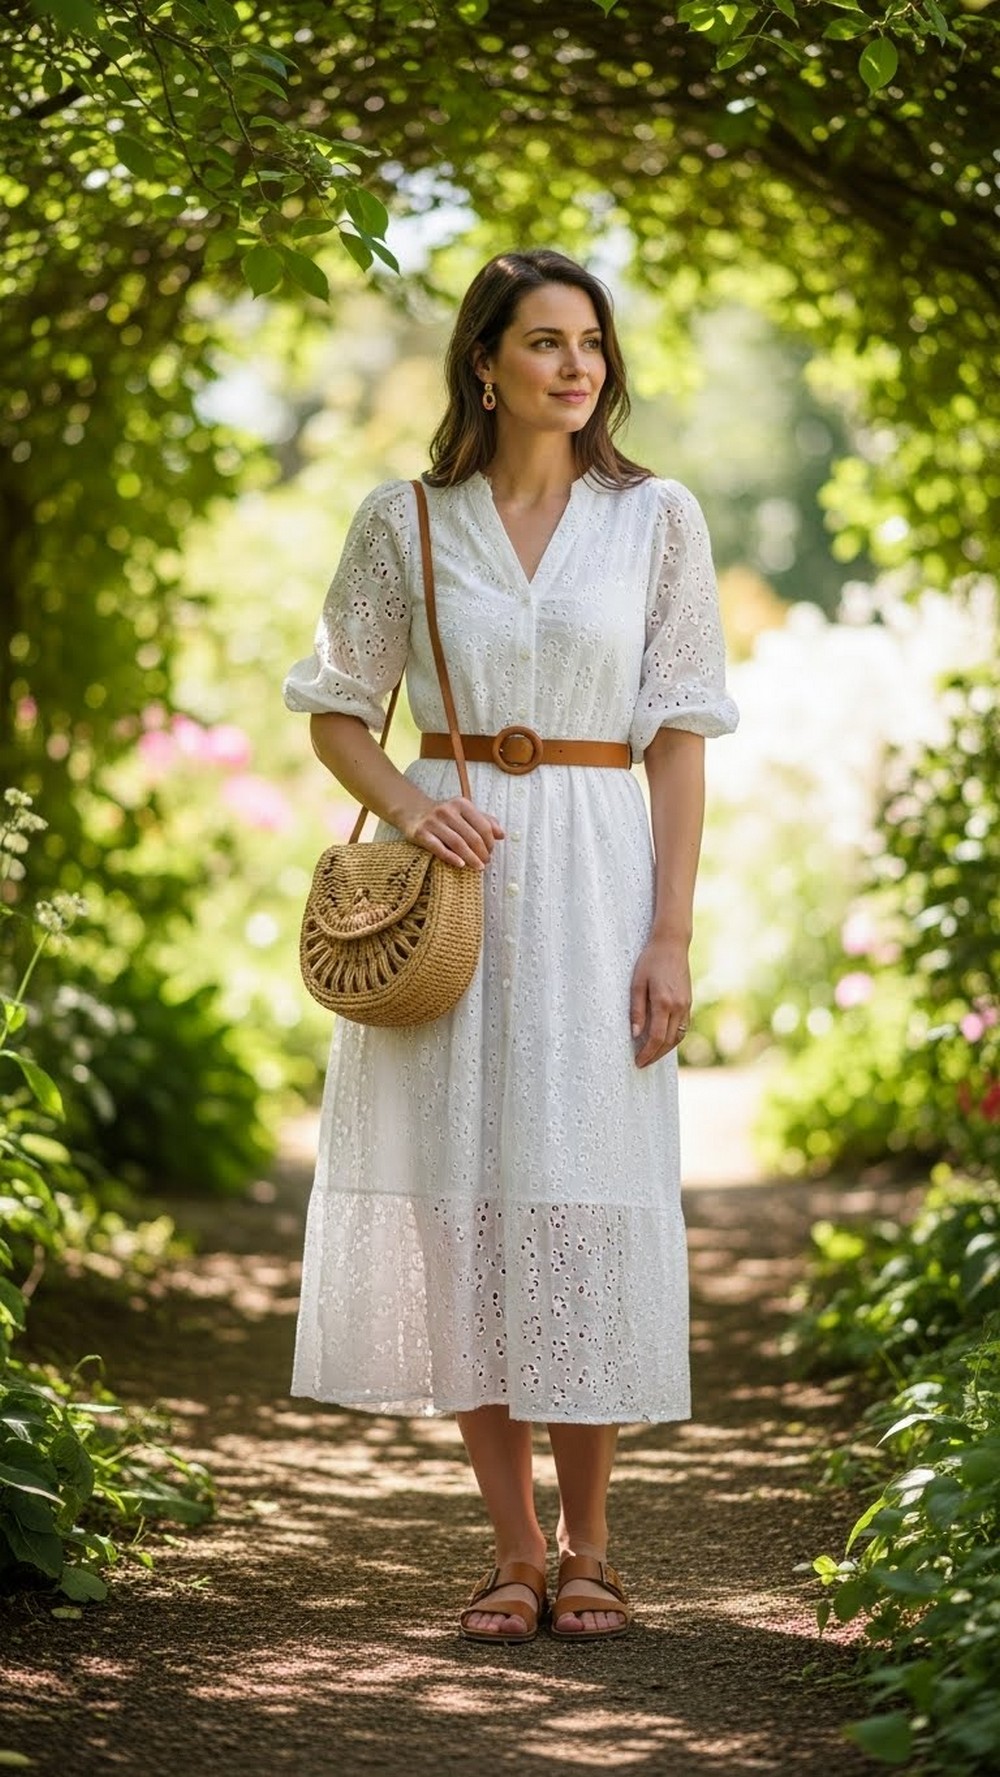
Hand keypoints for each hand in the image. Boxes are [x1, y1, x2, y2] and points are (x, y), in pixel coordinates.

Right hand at [403, 795, 503, 870]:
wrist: (412, 811)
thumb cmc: (443, 815)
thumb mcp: (464, 812)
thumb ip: (484, 821)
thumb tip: (502, 835)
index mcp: (462, 804)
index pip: (483, 826)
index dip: (490, 842)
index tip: (491, 853)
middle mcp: (447, 811)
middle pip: (472, 836)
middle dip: (482, 852)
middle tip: (485, 863)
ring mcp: (433, 822)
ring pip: (457, 843)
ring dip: (471, 858)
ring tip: (478, 867)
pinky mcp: (421, 833)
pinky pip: (438, 848)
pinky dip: (451, 857)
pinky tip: (461, 865)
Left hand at [630, 936, 690, 1067]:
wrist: (671, 944)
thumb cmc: (650, 961)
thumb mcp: (637, 984)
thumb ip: (636, 1010)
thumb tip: (634, 1034)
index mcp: (663, 1003)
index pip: (656, 1038)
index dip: (647, 1053)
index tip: (638, 1062)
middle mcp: (678, 1007)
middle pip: (668, 1042)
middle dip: (655, 1056)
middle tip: (642, 1063)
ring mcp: (686, 1005)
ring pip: (678, 1036)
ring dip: (665, 1050)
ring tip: (651, 1055)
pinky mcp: (688, 1002)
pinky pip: (683, 1027)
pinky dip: (673, 1038)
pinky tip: (663, 1040)